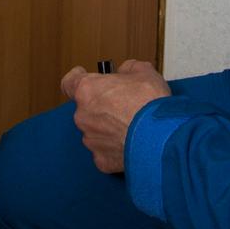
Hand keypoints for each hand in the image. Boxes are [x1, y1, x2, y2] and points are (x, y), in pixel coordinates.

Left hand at [60, 59, 170, 173]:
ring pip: (95, 130)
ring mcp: (91, 140)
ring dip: (108, 128)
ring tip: (130, 126)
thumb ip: (128, 68)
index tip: (83, 76)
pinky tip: (131, 143)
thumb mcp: (144, 71)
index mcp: (88, 90)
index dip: (77, 78)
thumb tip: (125, 72)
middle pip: (86, 107)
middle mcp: (83, 115)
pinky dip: (114, 147)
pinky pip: (105, 151)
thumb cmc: (149, 103)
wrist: (160, 137)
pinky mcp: (101, 160)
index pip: (69, 82)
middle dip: (101, 106)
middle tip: (122, 105)